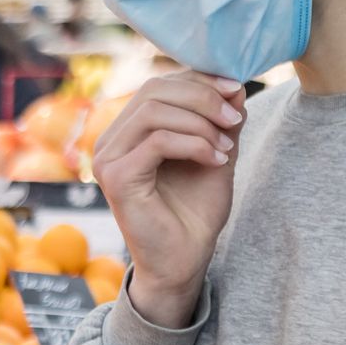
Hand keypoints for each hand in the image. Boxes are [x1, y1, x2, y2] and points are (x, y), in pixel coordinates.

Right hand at [90, 72, 245, 326]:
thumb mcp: (216, 155)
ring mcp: (108, 159)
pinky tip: (217, 161)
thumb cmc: (194, 214)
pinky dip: (195, 144)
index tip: (237, 91)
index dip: (198, 81)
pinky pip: (158, 141)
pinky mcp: (117, 178)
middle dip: (202, 98)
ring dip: (200, 123)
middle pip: (154, 91)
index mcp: (127, 131)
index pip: (158, 86)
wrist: (182, 263)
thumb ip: (220, 122)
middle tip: (236, 118)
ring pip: (154, 111)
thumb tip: (235, 84)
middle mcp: (110, 141)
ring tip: (228, 147)